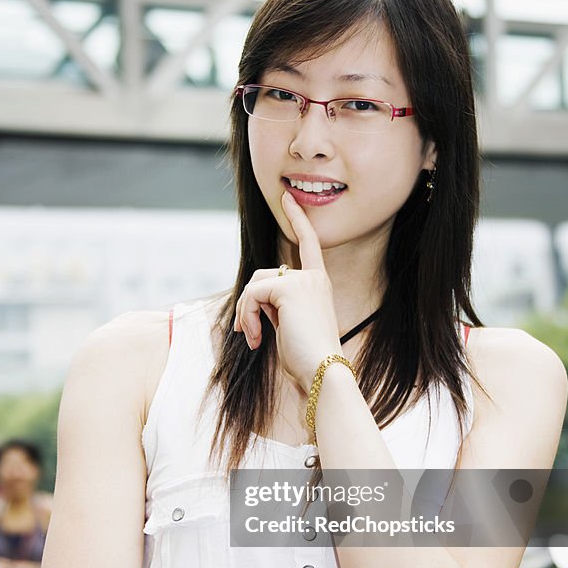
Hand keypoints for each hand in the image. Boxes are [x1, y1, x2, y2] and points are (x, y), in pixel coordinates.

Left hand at [234, 190, 342, 393]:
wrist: (322, 371)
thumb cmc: (307, 358)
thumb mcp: (290, 326)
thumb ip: (277, 305)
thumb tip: (254, 297)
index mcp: (319, 284)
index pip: (309, 244)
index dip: (298, 219)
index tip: (288, 197)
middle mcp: (314, 277)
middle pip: (263, 275)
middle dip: (250, 305)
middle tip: (251, 334)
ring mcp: (303, 280)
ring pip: (254, 284)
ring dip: (246, 313)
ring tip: (253, 338)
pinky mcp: (288, 287)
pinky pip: (251, 294)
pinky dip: (246, 316)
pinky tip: (255, 337)